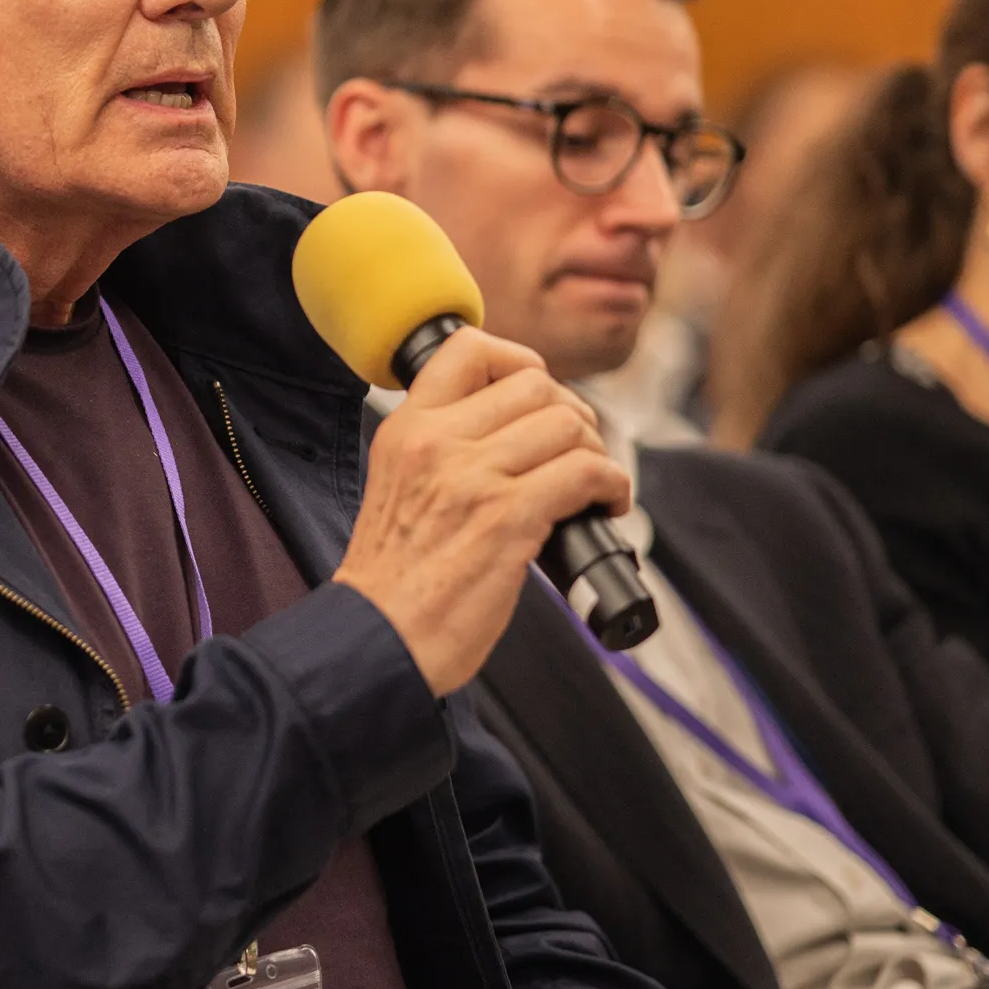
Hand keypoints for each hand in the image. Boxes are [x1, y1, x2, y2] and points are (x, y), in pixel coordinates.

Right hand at [330, 327, 637, 694]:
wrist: (376, 640)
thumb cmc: (393, 583)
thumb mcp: (395, 489)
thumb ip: (439, 453)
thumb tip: (512, 435)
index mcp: (406, 429)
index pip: (468, 348)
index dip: (518, 362)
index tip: (538, 395)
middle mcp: (438, 441)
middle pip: (536, 385)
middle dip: (571, 415)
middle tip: (575, 452)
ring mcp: (473, 476)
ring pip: (568, 424)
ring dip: (596, 452)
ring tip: (593, 486)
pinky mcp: (508, 517)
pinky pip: (587, 471)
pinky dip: (611, 485)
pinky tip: (606, 507)